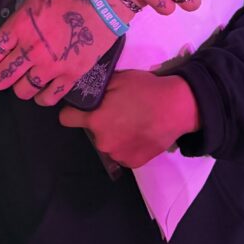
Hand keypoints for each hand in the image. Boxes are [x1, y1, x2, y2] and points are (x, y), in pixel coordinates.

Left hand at [0, 0, 133, 106]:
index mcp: (20, 24)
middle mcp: (32, 49)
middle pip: (2, 76)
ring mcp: (53, 65)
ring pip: (24, 90)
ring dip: (18, 87)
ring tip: (20, 82)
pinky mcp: (73, 73)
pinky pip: (51, 96)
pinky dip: (42, 97)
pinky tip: (41, 92)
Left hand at [59, 70, 199, 168]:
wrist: (176, 108)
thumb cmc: (146, 90)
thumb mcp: (118, 79)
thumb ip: (96, 88)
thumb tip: (83, 90)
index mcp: (96, 120)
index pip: (67, 119)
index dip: (73, 111)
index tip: (82, 108)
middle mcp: (103, 142)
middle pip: (92, 131)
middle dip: (100, 122)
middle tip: (119, 110)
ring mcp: (118, 155)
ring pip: (108, 143)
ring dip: (115, 135)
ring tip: (133, 122)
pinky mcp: (133, 163)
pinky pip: (122, 153)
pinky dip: (128, 145)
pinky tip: (140, 134)